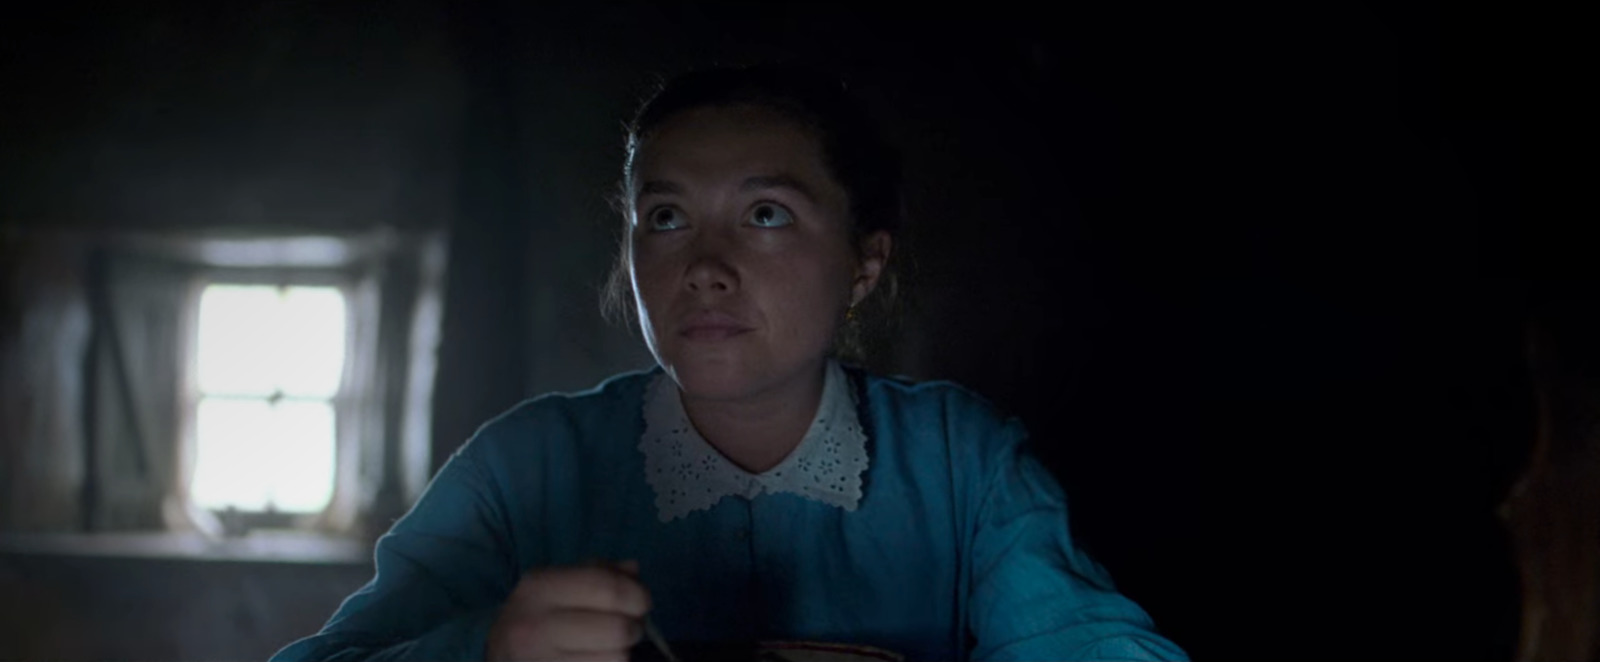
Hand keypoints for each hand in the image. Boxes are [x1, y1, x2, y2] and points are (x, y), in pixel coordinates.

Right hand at [486, 560, 652, 661]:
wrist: (498, 652)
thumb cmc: (539, 613)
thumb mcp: (558, 582)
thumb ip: (599, 572)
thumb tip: (633, 571)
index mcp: (539, 588)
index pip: (605, 588)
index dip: (637, 595)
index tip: (643, 602)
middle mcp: (536, 626)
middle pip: (617, 629)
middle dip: (635, 627)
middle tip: (632, 627)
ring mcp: (542, 661)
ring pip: (616, 659)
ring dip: (623, 652)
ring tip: (612, 646)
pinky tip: (597, 658)